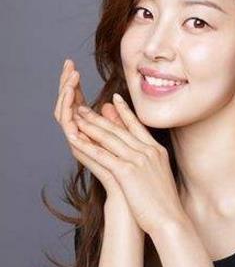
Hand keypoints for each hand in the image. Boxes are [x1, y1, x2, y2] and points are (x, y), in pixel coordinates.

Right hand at [53, 58, 127, 199]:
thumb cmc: (135, 175)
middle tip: (68, 65)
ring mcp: (83, 148)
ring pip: (68, 117)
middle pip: (71, 107)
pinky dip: (70, 119)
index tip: (74, 65)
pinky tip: (70, 103)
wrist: (136, 201)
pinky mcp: (85, 159)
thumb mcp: (128, 140)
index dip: (75, 85)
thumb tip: (111, 102)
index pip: (78, 103)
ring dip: (67, 97)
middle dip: (68, 85)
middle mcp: (84, 139)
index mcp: (92, 134)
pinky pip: (74, 136)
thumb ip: (118, 121)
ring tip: (69, 77)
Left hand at [66, 93, 184, 235]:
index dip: (124, 111)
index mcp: (157, 151)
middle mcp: (148, 151)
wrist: (171, 219)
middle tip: (86, 107)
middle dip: (100, 117)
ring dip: (90, 126)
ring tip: (76, 117)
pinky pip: (103, 156)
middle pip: (120, 129)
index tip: (114, 99)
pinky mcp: (127, 171)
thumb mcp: (160, 177)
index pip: (137, 126)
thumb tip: (144, 156)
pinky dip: (88, 147)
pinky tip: (76, 140)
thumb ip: (151, 163)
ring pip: (110, 138)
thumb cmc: (166, 204)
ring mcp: (139, 160)